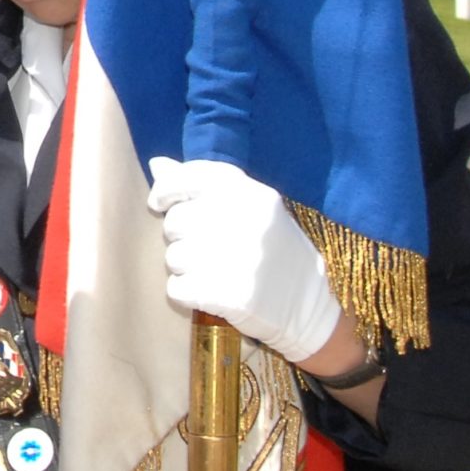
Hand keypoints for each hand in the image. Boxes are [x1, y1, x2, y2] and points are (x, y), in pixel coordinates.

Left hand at [145, 156, 341, 363]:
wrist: (311, 306)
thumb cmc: (274, 251)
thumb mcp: (251, 209)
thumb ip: (203, 185)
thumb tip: (158, 165)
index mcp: (252, 194)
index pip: (190, 177)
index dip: (167, 190)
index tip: (159, 204)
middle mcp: (244, 221)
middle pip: (175, 221)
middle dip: (180, 237)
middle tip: (206, 248)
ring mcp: (237, 258)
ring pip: (173, 257)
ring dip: (184, 267)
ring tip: (212, 271)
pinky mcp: (229, 295)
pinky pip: (176, 288)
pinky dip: (185, 293)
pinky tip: (209, 292)